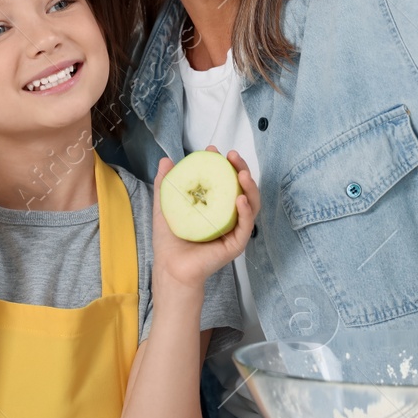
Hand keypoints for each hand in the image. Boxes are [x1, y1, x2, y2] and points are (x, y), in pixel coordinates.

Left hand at [152, 147, 259, 290]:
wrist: (170, 267)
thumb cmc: (169, 240)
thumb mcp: (166, 206)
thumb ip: (166, 184)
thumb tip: (166, 160)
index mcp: (215, 206)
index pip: (225, 181)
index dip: (223, 164)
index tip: (214, 150)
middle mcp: (228, 216)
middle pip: (242, 189)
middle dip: (241, 169)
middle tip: (233, 156)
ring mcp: (234, 229)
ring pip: (251, 205)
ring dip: (249, 187)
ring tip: (242, 174)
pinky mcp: (236, 244)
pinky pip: (246, 225)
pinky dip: (246, 211)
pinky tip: (240, 199)